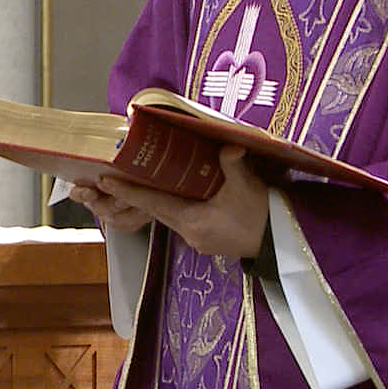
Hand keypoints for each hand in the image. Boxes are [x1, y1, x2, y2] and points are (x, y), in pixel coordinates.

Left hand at [76, 145, 269, 258]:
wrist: (281, 243)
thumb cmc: (262, 215)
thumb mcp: (247, 187)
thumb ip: (234, 165)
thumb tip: (228, 145)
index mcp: (192, 221)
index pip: (153, 204)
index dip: (129, 191)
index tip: (106, 181)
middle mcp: (189, 233)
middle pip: (157, 210)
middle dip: (137, 195)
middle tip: (116, 177)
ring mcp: (198, 239)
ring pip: (170, 215)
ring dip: (157, 200)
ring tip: (142, 182)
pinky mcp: (208, 240)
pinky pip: (184, 220)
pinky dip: (176, 206)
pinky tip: (178, 194)